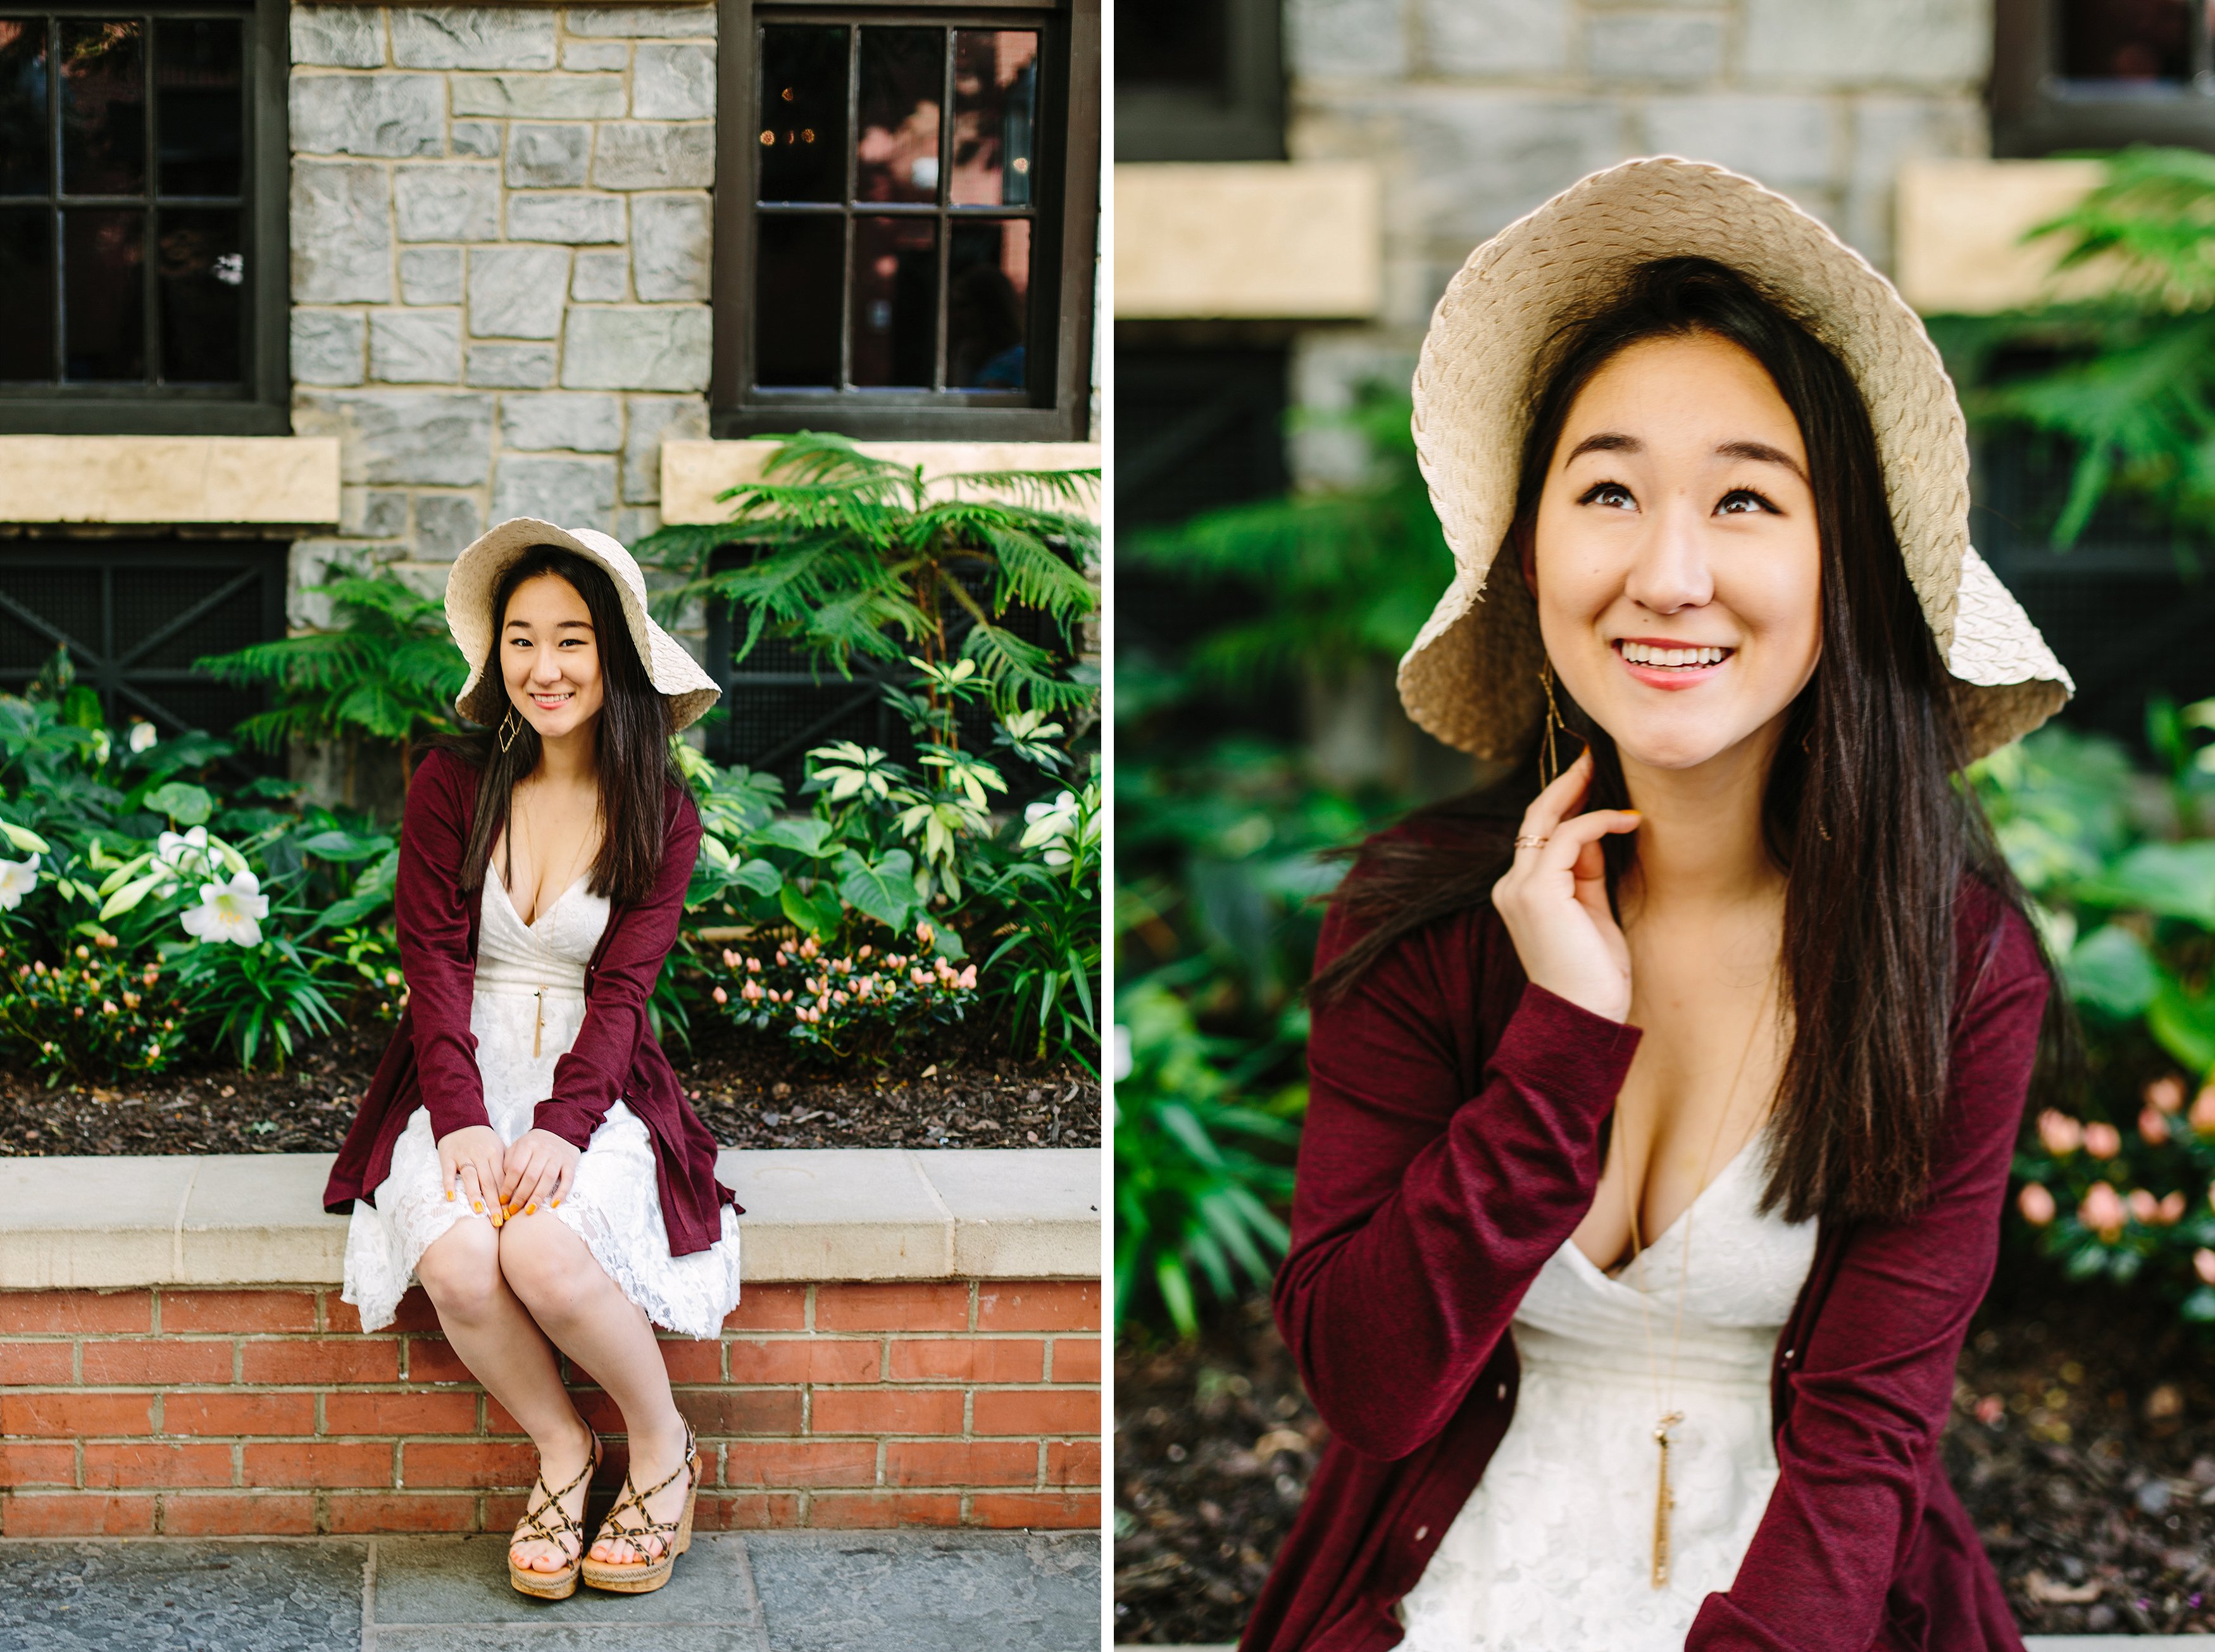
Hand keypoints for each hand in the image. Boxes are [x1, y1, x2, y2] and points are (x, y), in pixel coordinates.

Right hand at [437, 1125, 505, 1224]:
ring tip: (479, 1212)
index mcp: (495, 1154)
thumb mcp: (498, 1148)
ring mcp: (463, 1156)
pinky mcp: (448, 1157)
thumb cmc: (483, 1140)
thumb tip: (516, 1189)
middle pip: (489, 1182)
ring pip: (471, 1178)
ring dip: (474, 1195)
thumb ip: (505, 1166)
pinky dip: (449, 1185)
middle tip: (498, 1221)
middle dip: (494, 1203)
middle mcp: (480, 1155)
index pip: (502, 1179)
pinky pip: (448, 1173)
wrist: (462, 1120)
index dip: (506, 1197)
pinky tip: (451, 1198)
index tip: (511, 1214)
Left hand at [499, 1128, 580, 1216]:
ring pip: (548, 1179)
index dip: (508, 1186)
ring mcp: (558, 1156)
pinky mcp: (570, 1163)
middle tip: (513, 1210)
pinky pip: (568, 1180)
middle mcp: (544, 1150)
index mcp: (527, 1144)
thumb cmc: (534, 1144)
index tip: (502, 1200)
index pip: (515, 1168)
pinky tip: (554, 1204)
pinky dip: (562, 1193)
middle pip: (531, 1176)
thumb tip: (500, 1186)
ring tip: (529, 1211)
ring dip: (538, 1197)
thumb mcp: (518, 1146)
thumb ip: (508, 1162)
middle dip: (521, 1196)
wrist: (560, 1131)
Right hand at [1490, 748, 1642, 1022]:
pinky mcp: (1537, 892)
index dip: (1564, 802)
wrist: (1583, 1016)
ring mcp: (1519, 888)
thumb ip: (1587, 873)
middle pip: (1536, 819)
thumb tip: (1597, 834)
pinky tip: (1627, 821)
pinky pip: (1566, 840)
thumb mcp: (1593, 913)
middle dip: (1566, 785)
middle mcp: (1512, 885)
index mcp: (1521, 891)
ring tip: (1607, 775)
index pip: (1540, 835)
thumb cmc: (1594, 975)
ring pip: (1547, 823)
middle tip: (1591, 757)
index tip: (1587, 774)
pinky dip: (1597, 823)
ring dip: (1581, 796)